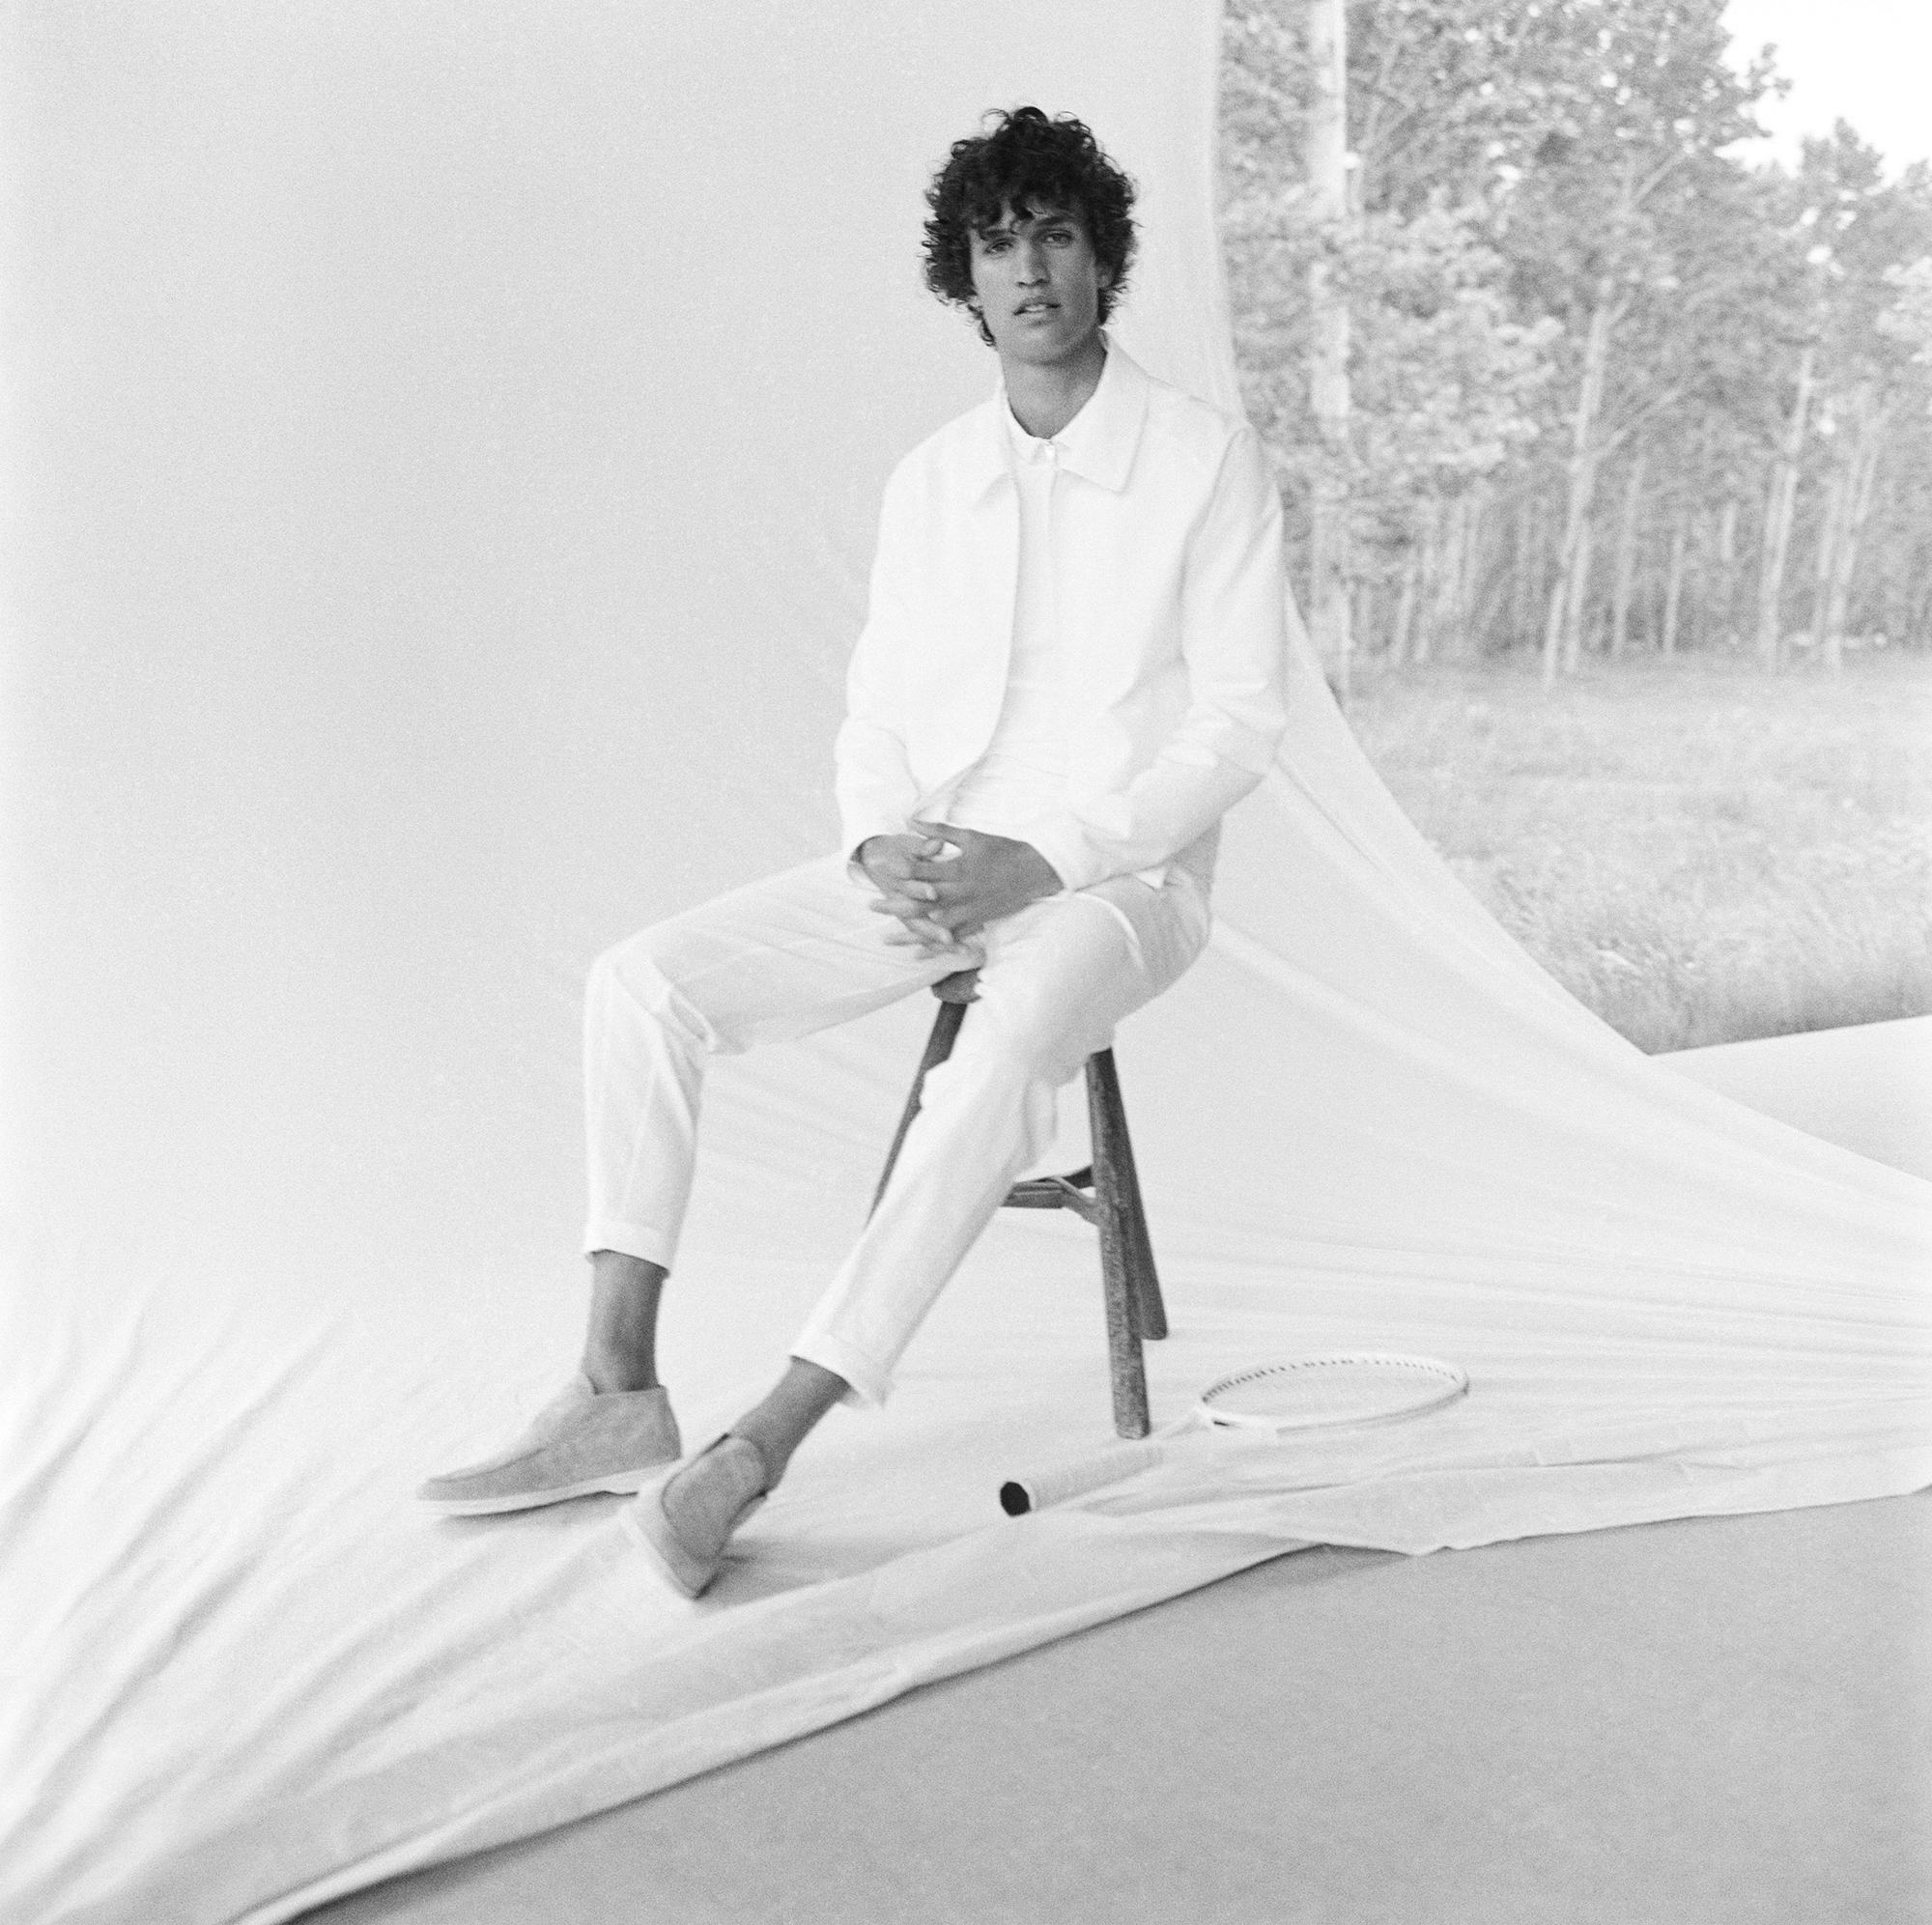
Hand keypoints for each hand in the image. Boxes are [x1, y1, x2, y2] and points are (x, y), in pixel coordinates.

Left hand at [867, 821, 1060, 947]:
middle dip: (894, 905)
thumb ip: (939, 831)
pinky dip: (936, 947)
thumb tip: (910, 821)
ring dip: (910, 933)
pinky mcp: (978, 921)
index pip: (922, 872)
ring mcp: (969, 910)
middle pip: (921, 901)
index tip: (881, 870)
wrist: (1035, 871)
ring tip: (887, 939)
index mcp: (958, 869)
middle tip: (871, 907)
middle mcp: (961, 892)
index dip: (899, 871)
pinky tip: (917, 955)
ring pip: (934, 925)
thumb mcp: (970, 836)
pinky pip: (953, 938)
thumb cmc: (1002, 849)